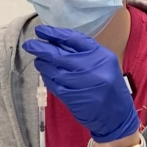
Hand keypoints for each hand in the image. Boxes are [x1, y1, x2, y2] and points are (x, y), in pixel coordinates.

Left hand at [22, 26, 139, 142]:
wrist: (116, 115)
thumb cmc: (110, 86)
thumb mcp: (104, 63)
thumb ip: (85, 52)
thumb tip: (57, 42)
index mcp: (101, 55)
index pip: (74, 39)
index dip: (55, 33)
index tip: (41, 30)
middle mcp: (92, 68)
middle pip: (60, 54)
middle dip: (42, 48)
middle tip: (29, 44)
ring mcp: (81, 83)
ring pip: (54, 70)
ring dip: (42, 63)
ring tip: (37, 59)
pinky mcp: (72, 97)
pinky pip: (54, 84)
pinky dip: (46, 77)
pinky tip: (44, 73)